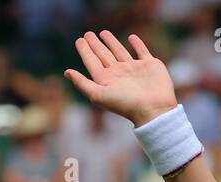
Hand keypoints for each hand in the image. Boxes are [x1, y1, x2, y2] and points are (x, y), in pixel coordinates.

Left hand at [64, 31, 178, 127]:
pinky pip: (141, 51)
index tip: (79, 40)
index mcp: (106, 80)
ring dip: (112, 42)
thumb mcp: (99, 94)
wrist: (153, 109)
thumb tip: (66, 72)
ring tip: (103, 33)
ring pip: (120, 51)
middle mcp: (119, 74)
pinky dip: (137, 44)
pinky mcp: (149, 65)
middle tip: (88, 34)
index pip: (92, 62)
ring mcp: (134, 69)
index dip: (85, 51)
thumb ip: (82, 83)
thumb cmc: (125, 104)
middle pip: (104, 55)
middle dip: (95, 45)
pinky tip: (131, 37)